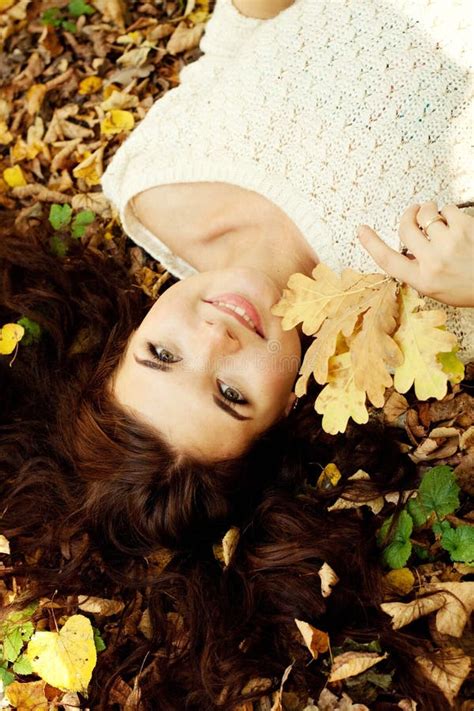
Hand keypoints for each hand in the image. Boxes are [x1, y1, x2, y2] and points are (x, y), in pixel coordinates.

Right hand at [357, 201, 473, 306]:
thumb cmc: (469, 286)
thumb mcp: (437, 288)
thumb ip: (419, 270)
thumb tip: (408, 248)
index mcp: (422, 280)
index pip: (388, 260)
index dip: (371, 243)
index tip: (361, 230)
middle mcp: (433, 262)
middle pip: (405, 229)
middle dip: (408, 215)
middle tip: (413, 211)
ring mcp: (449, 244)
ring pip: (427, 215)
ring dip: (430, 211)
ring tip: (438, 217)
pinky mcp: (465, 228)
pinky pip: (448, 210)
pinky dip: (449, 212)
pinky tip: (456, 223)